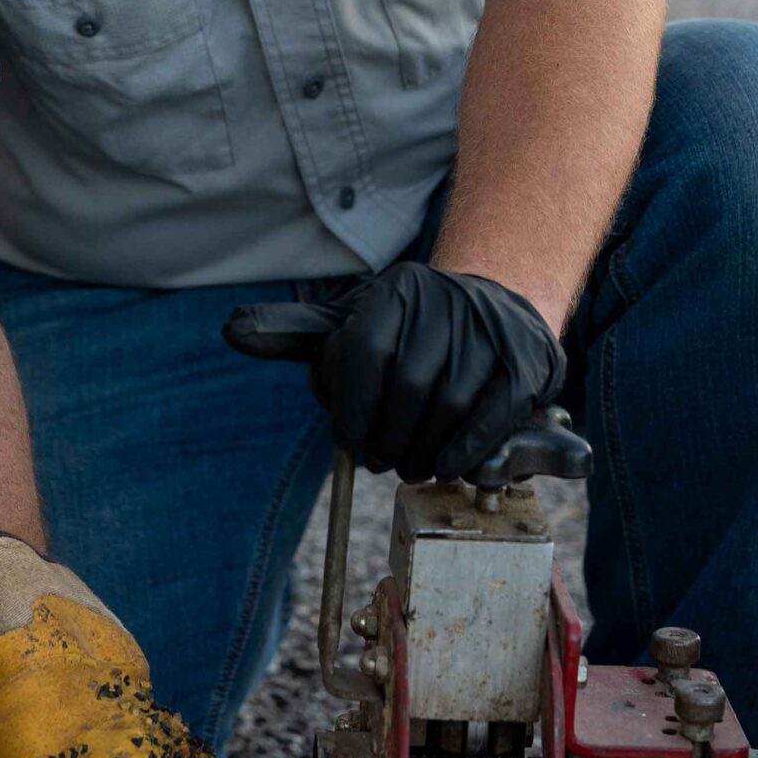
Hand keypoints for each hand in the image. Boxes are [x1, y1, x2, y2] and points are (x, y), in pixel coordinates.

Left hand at [224, 260, 565, 482]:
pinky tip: (448, 467)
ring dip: (424, 451)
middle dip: (388, 439)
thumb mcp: (350, 321)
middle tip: (380, 464)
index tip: (348, 442)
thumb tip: (231, 330)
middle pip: (408, 386)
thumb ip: (296, 333)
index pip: (363, 351)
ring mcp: (490, 329)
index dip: (351, 408)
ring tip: (411, 467)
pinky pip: (494, 415)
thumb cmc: (408, 331)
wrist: (497, 311)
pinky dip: (467, 451)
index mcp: (396, 290)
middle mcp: (446, 300)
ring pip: (450, 405)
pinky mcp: (526, 361)